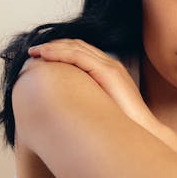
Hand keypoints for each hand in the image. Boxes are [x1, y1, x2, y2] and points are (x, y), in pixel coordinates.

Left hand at [27, 39, 155, 130]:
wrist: (143, 132)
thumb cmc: (122, 126)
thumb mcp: (101, 109)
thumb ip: (88, 101)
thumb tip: (67, 108)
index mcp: (109, 72)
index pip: (81, 52)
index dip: (60, 50)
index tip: (42, 57)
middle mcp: (110, 65)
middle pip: (77, 45)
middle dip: (54, 45)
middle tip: (33, 51)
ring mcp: (110, 67)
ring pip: (75, 48)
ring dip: (52, 47)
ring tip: (34, 52)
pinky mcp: (108, 72)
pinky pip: (78, 56)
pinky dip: (59, 53)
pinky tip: (45, 56)